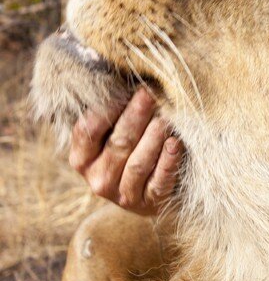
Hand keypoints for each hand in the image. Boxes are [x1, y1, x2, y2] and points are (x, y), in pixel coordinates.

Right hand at [69, 87, 182, 215]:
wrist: (148, 193)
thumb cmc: (128, 150)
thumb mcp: (110, 134)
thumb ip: (111, 113)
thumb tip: (122, 76)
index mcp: (81, 159)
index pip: (87, 131)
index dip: (105, 109)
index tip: (124, 89)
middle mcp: (98, 179)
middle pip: (117, 144)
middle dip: (135, 117)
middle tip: (149, 95)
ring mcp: (123, 195)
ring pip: (138, 163)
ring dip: (153, 138)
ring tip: (165, 118)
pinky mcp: (149, 204)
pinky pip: (159, 182)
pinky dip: (168, 162)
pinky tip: (176, 144)